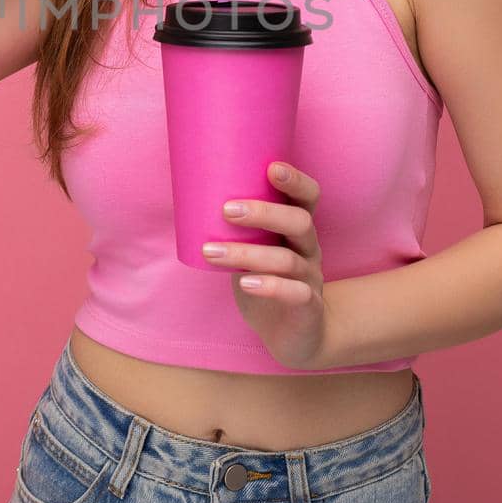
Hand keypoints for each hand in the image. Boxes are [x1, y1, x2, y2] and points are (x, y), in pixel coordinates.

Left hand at [202, 161, 333, 370]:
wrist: (296, 334)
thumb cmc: (266, 281)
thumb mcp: (254, 250)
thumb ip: (236, 229)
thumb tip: (190, 198)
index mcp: (298, 229)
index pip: (308, 197)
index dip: (295, 180)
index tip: (271, 167)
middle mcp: (310, 249)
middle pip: (299, 222)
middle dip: (264, 213)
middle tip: (227, 210)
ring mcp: (311, 278)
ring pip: (286, 259)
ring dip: (246, 253)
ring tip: (210, 252)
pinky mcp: (308, 307)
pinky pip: (295, 293)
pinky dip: (270, 286)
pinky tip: (246, 283)